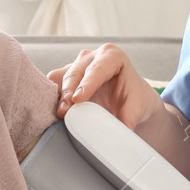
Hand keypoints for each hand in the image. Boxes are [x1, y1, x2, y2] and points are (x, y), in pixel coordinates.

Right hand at [47, 43, 164, 129]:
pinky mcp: (66, 76)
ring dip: (58, 95)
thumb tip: (124, 133)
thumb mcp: (138, 106)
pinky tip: (52, 110)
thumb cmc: (135, 97)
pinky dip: (52, 96)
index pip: (98, 68)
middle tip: (64, 112)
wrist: (131, 98)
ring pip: (61, 76)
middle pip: (75, 72)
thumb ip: (130, 118)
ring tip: (58, 113)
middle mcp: (92, 57)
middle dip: (68, 92)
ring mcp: (77, 65)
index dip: (87, 83)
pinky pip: (54, 84)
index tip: (78, 99)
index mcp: (112, 56)